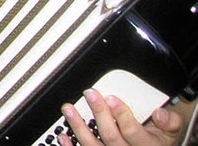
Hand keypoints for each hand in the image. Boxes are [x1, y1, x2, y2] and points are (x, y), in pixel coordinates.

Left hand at [59, 90, 184, 145]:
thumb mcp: (171, 133)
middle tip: (89, 93)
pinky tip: (63, 136)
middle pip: (111, 137)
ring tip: (68, 109)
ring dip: (78, 127)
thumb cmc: (159, 143)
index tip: (110, 97)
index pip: (133, 132)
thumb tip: (160, 113)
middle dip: (99, 113)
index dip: (121, 115)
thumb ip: (169, 122)